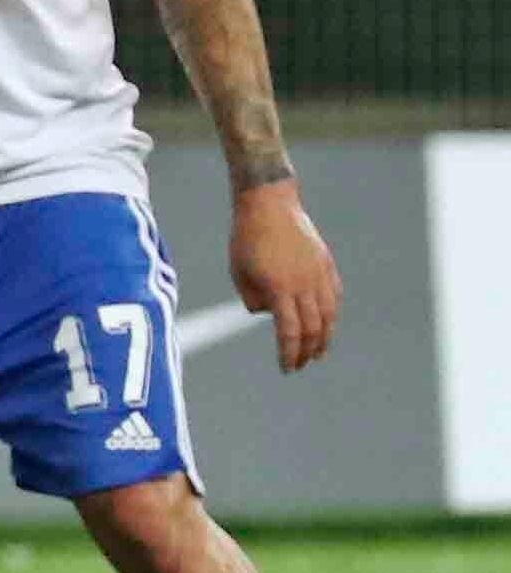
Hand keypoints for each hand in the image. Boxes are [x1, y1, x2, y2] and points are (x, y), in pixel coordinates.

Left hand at [230, 180, 339, 371]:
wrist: (269, 204)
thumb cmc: (246, 239)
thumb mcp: (238, 273)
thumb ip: (252, 300)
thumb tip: (270, 314)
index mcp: (280, 288)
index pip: (289, 332)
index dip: (289, 353)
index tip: (286, 368)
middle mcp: (304, 284)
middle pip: (313, 328)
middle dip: (307, 351)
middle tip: (301, 364)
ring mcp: (318, 273)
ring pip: (329, 314)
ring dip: (325, 337)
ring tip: (319, 352)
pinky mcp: (325, 263)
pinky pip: (333, 295)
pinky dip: (331, 313)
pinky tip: (327, 323)